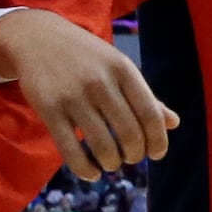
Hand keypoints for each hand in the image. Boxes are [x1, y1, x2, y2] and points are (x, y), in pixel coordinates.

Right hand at [0, 9, 176, 179]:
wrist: (37, 37)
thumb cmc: (86, 56)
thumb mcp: (119, 67)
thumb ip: (145, 96)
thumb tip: (174, 123)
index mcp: (123, 70)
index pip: (150, 115)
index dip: (158, 141)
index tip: (156, 154)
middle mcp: (100, 82)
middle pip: (129, 134)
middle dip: (134, 155)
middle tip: (131, 158)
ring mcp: (73, 96)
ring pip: (103, 146)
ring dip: (112, 163)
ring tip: (112, 163)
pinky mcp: (48, 108)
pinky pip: (70, 150)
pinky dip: (85, 169)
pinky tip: (92, 173)